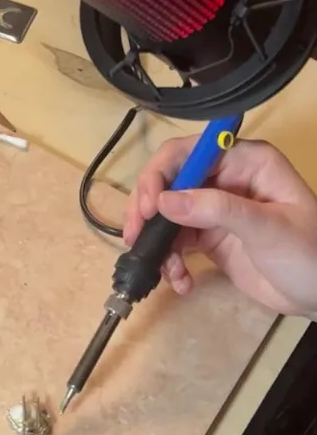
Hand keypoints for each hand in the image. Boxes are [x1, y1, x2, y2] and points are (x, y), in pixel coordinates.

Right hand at [123, 137, 316, 318]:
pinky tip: (181, 280)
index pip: (187, 154)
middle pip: (167, 182)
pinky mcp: (208, 237)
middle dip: (148, 210)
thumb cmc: (309, 254)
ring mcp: (214, 209)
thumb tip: (163, 202)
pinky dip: (170, 262)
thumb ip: (217, 210)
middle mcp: (225, 179)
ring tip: (162, 268)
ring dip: (156, 241)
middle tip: (136, 237)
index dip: (160, 175)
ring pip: (166, 214)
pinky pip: (174, 242)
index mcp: (245, 162)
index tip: (149, 207)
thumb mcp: (267, 228)